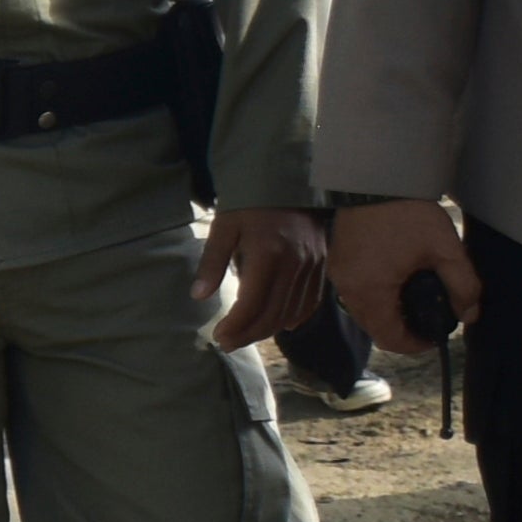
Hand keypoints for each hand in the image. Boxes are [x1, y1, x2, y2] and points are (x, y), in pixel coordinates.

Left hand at [192, 208, 329, 351]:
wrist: (288, 179)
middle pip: (273, 313)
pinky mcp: (322, 263)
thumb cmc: (250, 201)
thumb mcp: (224, 226)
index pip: (253, 304)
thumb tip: (199, 297)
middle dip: (249, 334)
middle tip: (228, 343)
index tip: (219, 336)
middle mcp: (295, 263)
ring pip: (292, 311)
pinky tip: (280, 325)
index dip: (236, 326)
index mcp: (268, 254)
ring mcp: (313, 265)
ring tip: (246, 336)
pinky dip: (295, 316)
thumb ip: (212, 262)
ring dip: (268, 329)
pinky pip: (311, 300)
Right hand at [332, 198, 480, 357]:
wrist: (374, 177)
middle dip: (402, 328)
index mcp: (371, 293)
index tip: (435, 335)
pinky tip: (394, 277)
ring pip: (363, 310)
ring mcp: (338, 275)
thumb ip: (463, 286)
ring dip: (387, 311)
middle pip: (375, 327)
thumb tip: (470, 314)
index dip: (416, 344)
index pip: (390, 339)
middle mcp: (347, 290)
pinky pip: (355, 291)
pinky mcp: (336, 260)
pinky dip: (375, 294)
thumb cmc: (408, 215)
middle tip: (428, 314)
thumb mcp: (445, 249)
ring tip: (412, 295)